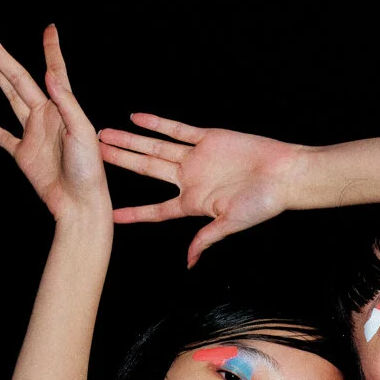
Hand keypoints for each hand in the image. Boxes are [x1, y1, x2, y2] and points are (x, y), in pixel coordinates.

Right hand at [0, 25, 110, 226]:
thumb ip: (67, 103)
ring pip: (10, 98)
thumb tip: (48, 75)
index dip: (51, 49)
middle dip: (1, 55)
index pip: (54, 71)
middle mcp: (46, 116)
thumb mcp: (83, 133)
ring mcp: (33, 134)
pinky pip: (2, 137)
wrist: (80, 205)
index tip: (50, 28)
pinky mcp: (23, 155)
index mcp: (62, 108)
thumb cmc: (89, 171)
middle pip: (19, 78)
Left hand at [99, 116, 301, 265]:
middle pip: (147, 170)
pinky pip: (178, 129)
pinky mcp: (208, 138)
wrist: (285, 174)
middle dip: (122, 162)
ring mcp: (197, 158)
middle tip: (94, 154)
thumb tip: (189, 262)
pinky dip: (158, 124)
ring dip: (132, 141)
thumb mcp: (231, 224)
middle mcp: (190, 180)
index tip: (110, 215)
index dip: (134, 213)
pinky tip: (136, 118)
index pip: (157, 209)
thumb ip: (207, 239)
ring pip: (156, 147)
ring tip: (106, 135)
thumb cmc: (263, 203)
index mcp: (193, 204)